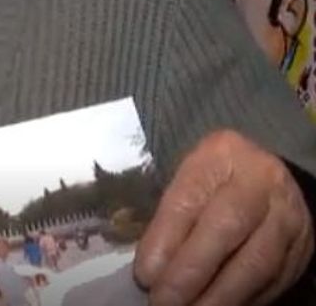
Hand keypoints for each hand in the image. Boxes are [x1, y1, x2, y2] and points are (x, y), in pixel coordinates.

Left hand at [134, 130, 313, 305]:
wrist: (264, 176)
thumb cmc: (212, 182)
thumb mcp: (185, 184)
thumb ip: (169, 221)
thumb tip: (151, 273)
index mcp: (221, 155)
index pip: (190, 199)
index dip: (166, 241)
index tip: (145, 275)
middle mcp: (262, 181)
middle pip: (227, 229)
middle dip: (192, 273)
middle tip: (164, 302)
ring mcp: (289, 216)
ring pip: (257, 263)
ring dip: (219, 296)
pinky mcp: (303, 247)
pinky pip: (275, 281)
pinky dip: (243, 300)